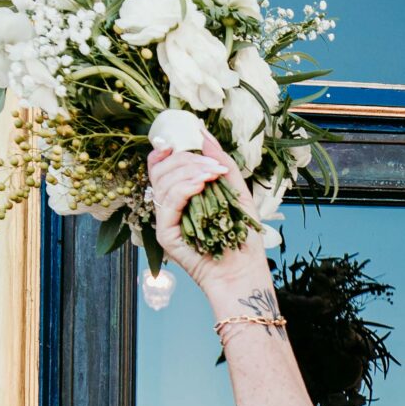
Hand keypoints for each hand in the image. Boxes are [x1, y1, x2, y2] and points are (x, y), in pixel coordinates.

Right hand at [145, 136, 265, 299]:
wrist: (244, 272)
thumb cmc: (242, 237)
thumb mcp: (235, 191)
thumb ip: (221, 163)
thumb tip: (203, 134)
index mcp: (180, 195)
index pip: (162, 165)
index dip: (168, 149)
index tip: (187, 138)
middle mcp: (169, 206)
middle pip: (161, 169)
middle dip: (187, 159)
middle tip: (213, 165)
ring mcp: (165, 220)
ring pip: (163, 182)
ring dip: (190, 170)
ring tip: (214, 174)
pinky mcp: (165, 235)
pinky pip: (168, 202)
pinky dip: (184, 187)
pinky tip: (203, 184)